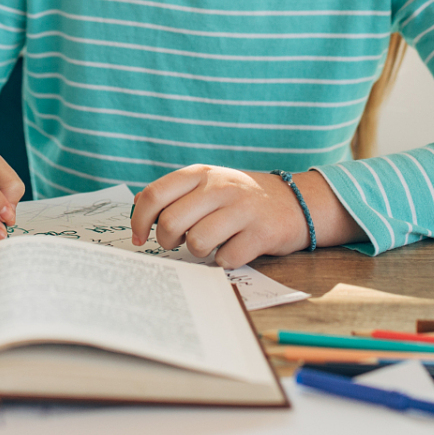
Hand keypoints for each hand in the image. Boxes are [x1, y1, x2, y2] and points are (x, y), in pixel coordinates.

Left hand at [130, 166, 360, 268]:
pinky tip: (233, 249)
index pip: (155, 195)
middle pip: (170, 223)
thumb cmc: (240, 197)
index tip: (139, 238)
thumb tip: (137, 205)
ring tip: (210, 244)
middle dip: (167, 242)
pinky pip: (225, 258)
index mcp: (201, 173)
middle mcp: (219, 187)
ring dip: (198, 252)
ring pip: (196, 243)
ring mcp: (242, 209)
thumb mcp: (208, 183)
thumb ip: (175, 192)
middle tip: (177, 243)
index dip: (139, 221)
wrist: (296, 201)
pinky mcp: (262, 233)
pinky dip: (224, 261)